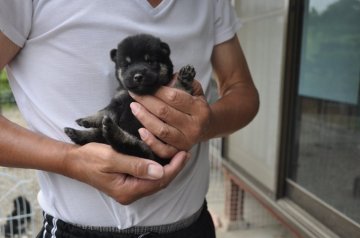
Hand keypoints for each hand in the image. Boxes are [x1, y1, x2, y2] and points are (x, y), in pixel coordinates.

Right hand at [63, 142, 188, 203]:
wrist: (73, 161)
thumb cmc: (90, 158)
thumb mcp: (113, 158)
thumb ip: (136, 165)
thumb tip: (160, 171)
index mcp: (128, 190)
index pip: (159, 180)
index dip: (174, 167)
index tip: (184, 153)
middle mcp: (130, 194)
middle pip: (159, 183)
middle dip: (174, 168)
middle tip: (185, 152)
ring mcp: (129, 190)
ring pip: (155, 181)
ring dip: (167, 168)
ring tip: (178, 154)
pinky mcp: (127, 183)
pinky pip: (148, 178)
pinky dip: (157, 168)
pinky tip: (162, 158)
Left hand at [129, 79, 211, 157]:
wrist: (206, 127)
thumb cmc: (196, 106)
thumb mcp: (195, 90)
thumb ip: (182, 82)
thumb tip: (163, 79)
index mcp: (199, 109)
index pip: (174, 97)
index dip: (156, 90)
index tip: (144, 85)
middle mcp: (194, 126)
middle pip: (164, 112)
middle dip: (146, 101)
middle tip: (134, 94)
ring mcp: (187, 141)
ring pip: (161, 130)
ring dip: (144, 118)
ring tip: (134, 107)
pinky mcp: (179, 151)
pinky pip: (162, 150)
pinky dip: (150, 141)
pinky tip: (140, 131)